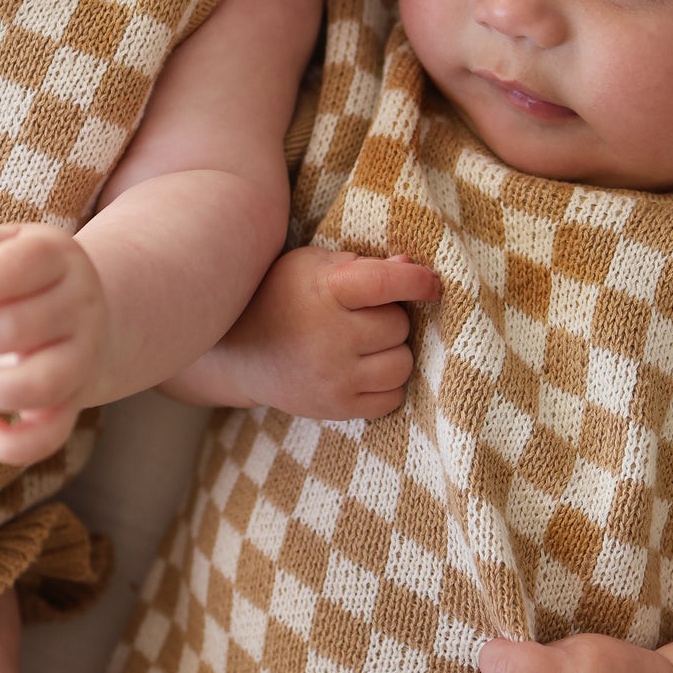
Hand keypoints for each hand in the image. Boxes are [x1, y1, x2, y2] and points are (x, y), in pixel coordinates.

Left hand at [0, 224, 108, 467]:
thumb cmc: (21, 276)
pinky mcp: (74, 401)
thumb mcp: (3, 244)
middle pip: (22, 326)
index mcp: (60, 258)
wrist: (85, 312)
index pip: (23, 264)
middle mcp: (81, 306)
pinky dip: (12, 445)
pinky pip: (51, 434)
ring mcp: (82, 357)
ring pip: (41, 384)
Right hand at [221, 247, 440, 418]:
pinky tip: (363, 370)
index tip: (432, 284)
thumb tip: (410, 266)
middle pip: (399, 326)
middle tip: (363, 317)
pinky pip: (391, 398)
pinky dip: (386, 384)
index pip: (387, 283)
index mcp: (326, 291)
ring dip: (391, 352)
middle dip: (389, 318)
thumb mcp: (315, 265)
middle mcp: (330, 336)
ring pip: (401, 364)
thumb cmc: (283, 296)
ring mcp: (333, 377)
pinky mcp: (336, 408)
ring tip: (365, 345)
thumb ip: (364, 264)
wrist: (240, 352)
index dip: (418, 281)